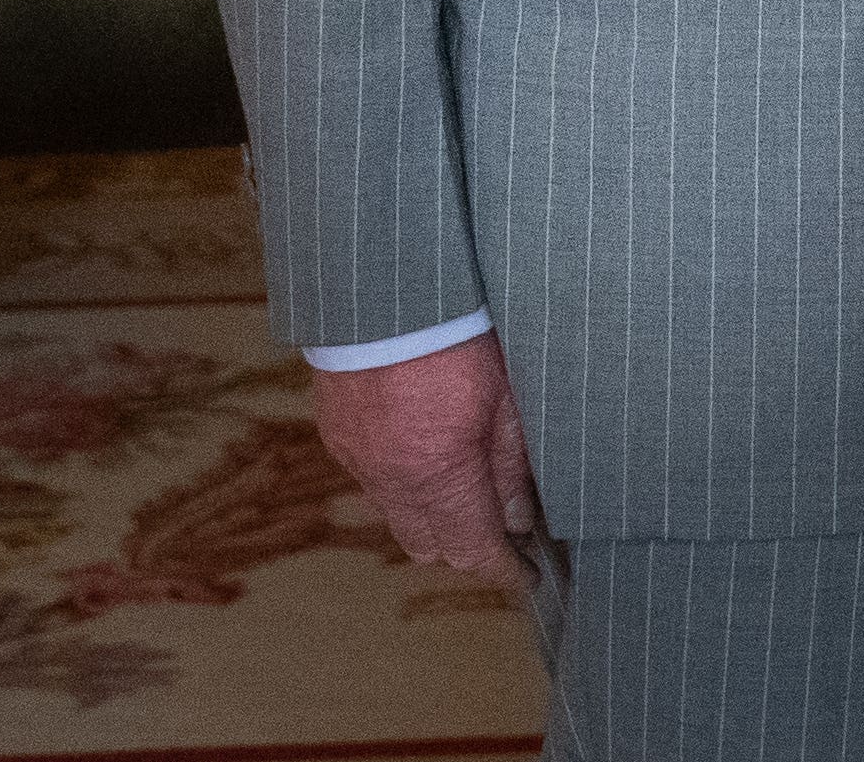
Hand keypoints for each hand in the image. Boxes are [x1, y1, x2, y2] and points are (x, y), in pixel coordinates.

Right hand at [307, 327, 544, 589]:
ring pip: (396, 516)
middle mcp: (390, 478)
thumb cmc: (458, 331)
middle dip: (466, 547)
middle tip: (502, 530)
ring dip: (430, 516)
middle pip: (429, 546)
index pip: (472, 549)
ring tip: (466, 489)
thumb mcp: (508, 395)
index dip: (503, 568)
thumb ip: (510, 465)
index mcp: (438, 474)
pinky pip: (371, 480)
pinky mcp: (337, 433)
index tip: (526, 575)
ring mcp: (357, 457)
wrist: (388, 288)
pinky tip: (424, 451)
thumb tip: (519, 518)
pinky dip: (400, 481)